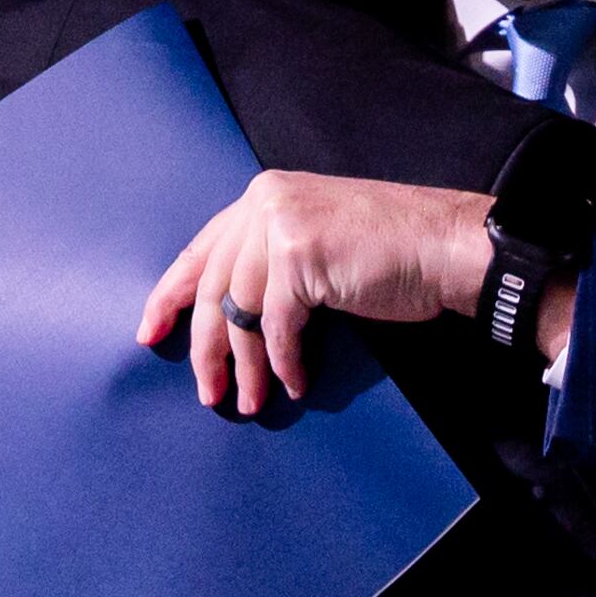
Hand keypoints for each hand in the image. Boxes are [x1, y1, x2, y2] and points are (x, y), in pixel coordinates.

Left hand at [137, 172, 494, 416]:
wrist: (446, 246)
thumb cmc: (392, 252)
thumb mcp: (317, 242)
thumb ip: (271, 259)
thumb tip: (229, 316)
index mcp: (264, 195)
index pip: (201, 250)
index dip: (171, 295)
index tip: (149, 331)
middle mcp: (265, 201)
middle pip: (214, 287)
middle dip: (206, 348)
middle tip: (207, 392)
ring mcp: (281, 224)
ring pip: (240, 312)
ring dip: (246, 366)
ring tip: (248, 401)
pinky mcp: (300, 255)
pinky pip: (278, 326)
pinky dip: (284, 362)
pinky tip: (292, 383)